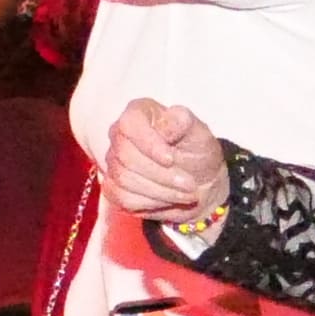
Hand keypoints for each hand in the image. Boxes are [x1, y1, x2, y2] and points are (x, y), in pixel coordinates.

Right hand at [101, 98, 226, 223]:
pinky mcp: (114, 188)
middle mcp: (120, 135)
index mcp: (139, 113)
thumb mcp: (200, 133)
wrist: (201, 184)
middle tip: (189, 183)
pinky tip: (168, 198)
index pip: (130, 125)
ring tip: (185, 192)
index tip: (171, 159)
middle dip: (162, 174)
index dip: (149, 144)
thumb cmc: (198, 153)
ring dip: (161, 191)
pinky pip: (123, 198)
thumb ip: (183, 122)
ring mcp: (114, 162)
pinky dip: (151, 202)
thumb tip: (164, 125)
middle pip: (126, 157)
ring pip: (125, 179)